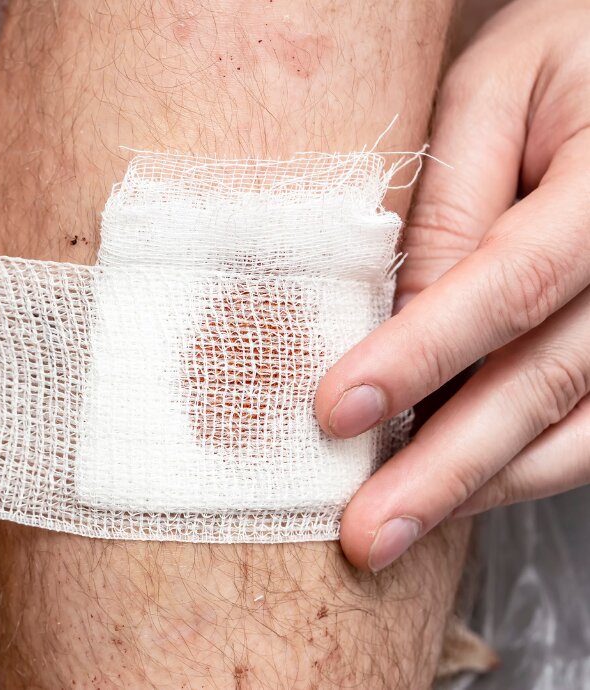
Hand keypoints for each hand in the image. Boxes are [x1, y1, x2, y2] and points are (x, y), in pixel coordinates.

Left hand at [315, 0, 589, 570]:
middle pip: (547, 380)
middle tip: (367, 534)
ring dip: (482, 488)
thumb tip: (400, 310)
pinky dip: (521, 471)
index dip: (421, 355)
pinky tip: (455, 490)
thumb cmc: (559, 58)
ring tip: (394, 531)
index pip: (511, 281)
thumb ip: (451, 197)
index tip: (335, 412)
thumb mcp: (494, 87)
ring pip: (580, 430)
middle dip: (448, 468)